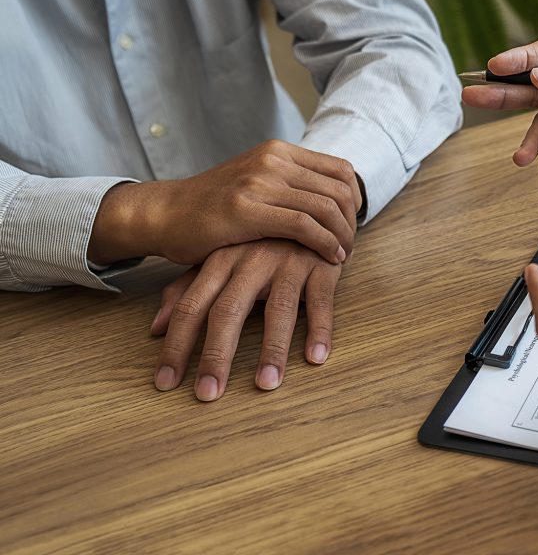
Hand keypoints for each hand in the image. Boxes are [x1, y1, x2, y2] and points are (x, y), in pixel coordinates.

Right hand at [88, 140, 362, 265]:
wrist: (165, 214)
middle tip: (350, 246)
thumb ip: (290, 184)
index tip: (351, 225)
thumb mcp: (256, 183)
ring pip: (325, 207)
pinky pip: (303, 225)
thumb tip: (334, 199)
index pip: (340, 169)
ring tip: (343, 255)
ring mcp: (258, 182)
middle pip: (338, 189)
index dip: (355, 200)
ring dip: (342, 236)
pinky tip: (330, 258)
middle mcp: (272, 160)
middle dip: (351, 222)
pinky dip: (324, 244)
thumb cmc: (214, 207)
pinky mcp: (247, 210)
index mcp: (278, 151)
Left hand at [149, 239, 341, 401]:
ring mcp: (288, 262)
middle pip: (228, 311)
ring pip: (278, 310)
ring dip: (272, 349)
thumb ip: (188, 290)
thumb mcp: (220, 259)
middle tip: (208, 394)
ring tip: (266, 384)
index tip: (165, 382)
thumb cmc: (259, 240)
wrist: (307, 206)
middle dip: (216, 355)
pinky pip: (320, 302)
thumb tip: (154, 328)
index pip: (191, 307)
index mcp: (220, 260)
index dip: (176, 345)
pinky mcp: (321, 267)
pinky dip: (320, 329)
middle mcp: (251, 261)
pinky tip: (316, 357)